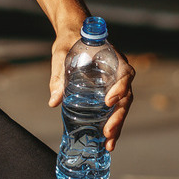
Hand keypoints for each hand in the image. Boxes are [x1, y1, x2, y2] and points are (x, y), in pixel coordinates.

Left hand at [48, 33, 135, 152]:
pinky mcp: (107, 91)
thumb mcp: (61, 54)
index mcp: (114, 58)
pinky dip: (110, 122)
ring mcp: (115, 83)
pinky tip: (104, 139)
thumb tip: (53, 102)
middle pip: (125, 97)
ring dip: (117, 125)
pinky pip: (113, 108)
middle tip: (108, 133)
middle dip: (119, 117)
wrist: (73, 34)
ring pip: (121, 106)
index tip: (109, 101)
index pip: (125, 74)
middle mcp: (118, 72)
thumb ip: (58, 75)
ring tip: (109, 144)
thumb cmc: (69, 40)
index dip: (120, 88)